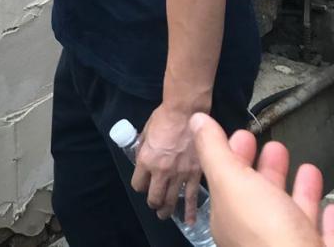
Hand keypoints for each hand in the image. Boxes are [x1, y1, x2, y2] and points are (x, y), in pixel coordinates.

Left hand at [132, 103, 202, 223]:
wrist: (186, 112)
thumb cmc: (164, 117)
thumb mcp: (146, 132)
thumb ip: (144, 147)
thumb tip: (143, 155)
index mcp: (146, 160)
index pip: (138, 184)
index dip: (139, 186)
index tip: (142, 185)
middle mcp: (161, 171)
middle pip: (154, 197)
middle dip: (153, 203)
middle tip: (154, 205)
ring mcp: (179, 174)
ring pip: (172, 201)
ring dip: (167, 210)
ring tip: (165, 214)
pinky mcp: (196, 174)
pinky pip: (192, 197)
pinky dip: (190, 211)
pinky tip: (189, 220)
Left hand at [191, 113, 333, 246]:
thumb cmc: (267, 233)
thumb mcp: (232, 183)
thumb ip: (214, 152)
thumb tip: (196, 120)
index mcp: (232, 219)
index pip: (228, 182)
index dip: (233, 155)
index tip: (244, 134)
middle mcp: (259, 237)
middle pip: (262, 198)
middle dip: (267, 170)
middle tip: (276, 146)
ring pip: (295, 218)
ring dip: (301, 193)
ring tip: (308, 168)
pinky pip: (325, 241)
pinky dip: (329, 223)